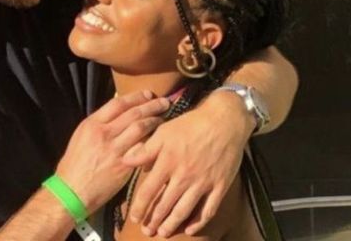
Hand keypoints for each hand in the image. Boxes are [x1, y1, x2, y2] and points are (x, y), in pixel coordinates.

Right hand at [56, 91, 169, 213]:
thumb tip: (119, 111)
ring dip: (155, 121)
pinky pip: (142, 149)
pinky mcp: (123, 166)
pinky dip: (152, 142)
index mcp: (92, 124)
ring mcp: (114, 150)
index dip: (136, 97)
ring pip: (140, 128)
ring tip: (163, 118)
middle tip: (164, 102)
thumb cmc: (75, 163)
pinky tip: (159, 140)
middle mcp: (103, 134)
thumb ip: (100, 123)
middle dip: (151, 106)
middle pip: (133, 113)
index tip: (148, 94)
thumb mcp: (82, 135)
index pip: (118, 103)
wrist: (71, 191)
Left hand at [123, 90, 254, 236]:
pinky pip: (208, 210)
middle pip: (165, 204)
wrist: (224, 120)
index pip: (149, 190)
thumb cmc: (190, 124)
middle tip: (147, 232)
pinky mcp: (219, 186)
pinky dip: (198, 222)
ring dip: (172, 224)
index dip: (140, 206)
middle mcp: (184, 175)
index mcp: (168, 161)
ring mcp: (203, 182)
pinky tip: (190, 229)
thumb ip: (145, 149)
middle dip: (154, 221)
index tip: (134, 217)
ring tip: (163, 233)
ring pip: (184, 210)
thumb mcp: (164, 131)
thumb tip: (127, 160)